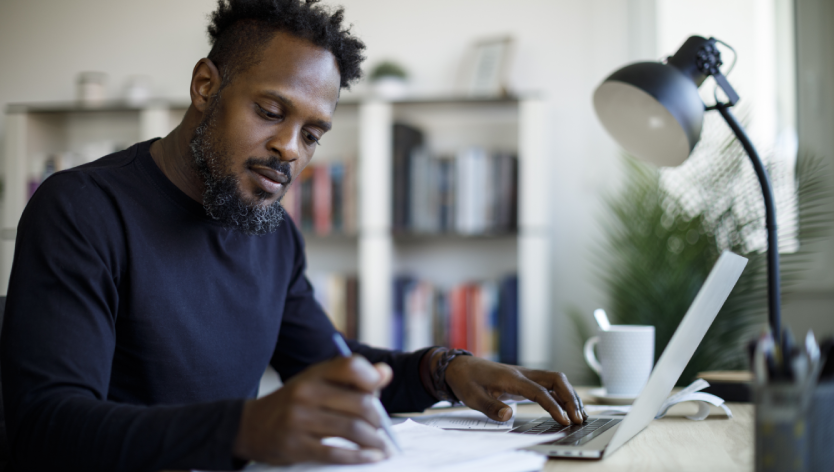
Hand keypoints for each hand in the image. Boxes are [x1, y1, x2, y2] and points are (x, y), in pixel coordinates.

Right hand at [233, 356, 392, 464]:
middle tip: (383, 429)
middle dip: (378, 420)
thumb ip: (351, 378)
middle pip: (360, 403)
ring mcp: (299, 420)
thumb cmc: (294, 403)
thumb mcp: (317, 382)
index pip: (351, 366)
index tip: (379, 392)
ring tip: (382, 447)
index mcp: (314, 374)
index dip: (371, 378)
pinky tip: (372, 457)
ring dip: (375, 441)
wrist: (251, 426)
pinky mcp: (295, 446)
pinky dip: (359, 457)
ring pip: (352, 429)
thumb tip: (385, 373)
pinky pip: (335, 453)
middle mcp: (306, 393)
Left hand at [444, 356, 586, 424]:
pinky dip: (562, 394)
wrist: (460, 367)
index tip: (564, 420)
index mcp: (511, 377)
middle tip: (579, 419)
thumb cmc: (467, 381)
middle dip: (570, 398)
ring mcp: (526, 375)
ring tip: (580, 415)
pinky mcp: (526, 380)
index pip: (539, 391)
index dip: (553, 405)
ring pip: (556, 380)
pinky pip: (550, 384)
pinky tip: (569, 407)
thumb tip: (509, 415)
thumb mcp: (472, 396)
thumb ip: (490, 406)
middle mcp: (523, 373)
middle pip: (555, 380)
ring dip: (570, 395)